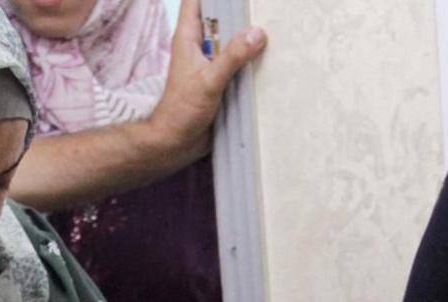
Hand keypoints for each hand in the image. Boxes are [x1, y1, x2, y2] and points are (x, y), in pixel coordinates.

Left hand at [145, 0, 266, 165]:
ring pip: (230, 40)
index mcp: (188, 37)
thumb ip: (232, 57)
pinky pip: (237, 62)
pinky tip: (267, 58)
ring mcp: (210, 62)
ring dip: (247, 36)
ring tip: (270, 28)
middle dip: (238, 13)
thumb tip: (257, 33)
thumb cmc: (182, 110)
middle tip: (261, 9)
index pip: (195, 1)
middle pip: (218, 18)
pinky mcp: (220, 79)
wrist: (177, 142)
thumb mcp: (209, 81)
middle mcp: (199, 46)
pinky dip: (250, 59)